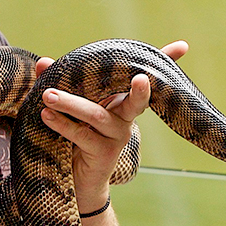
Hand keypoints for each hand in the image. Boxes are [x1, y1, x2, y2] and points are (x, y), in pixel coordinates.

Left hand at [36, 40, 187, 203]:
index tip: (182, 46)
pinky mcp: (104, 154)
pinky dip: (63, 124)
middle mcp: (126, 117)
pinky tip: (47, 115)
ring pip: (97, 116)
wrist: (79, 179)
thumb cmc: (78, 135)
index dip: (164, 62)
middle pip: (136, 101)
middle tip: (141, 78)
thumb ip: (60, 83)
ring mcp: (117, 136)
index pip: (143, 79)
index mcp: (122, 101)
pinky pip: (83, 135)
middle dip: (142, 91)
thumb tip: (42, 62)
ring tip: (48, 95)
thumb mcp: (71, 107)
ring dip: (71, 103)